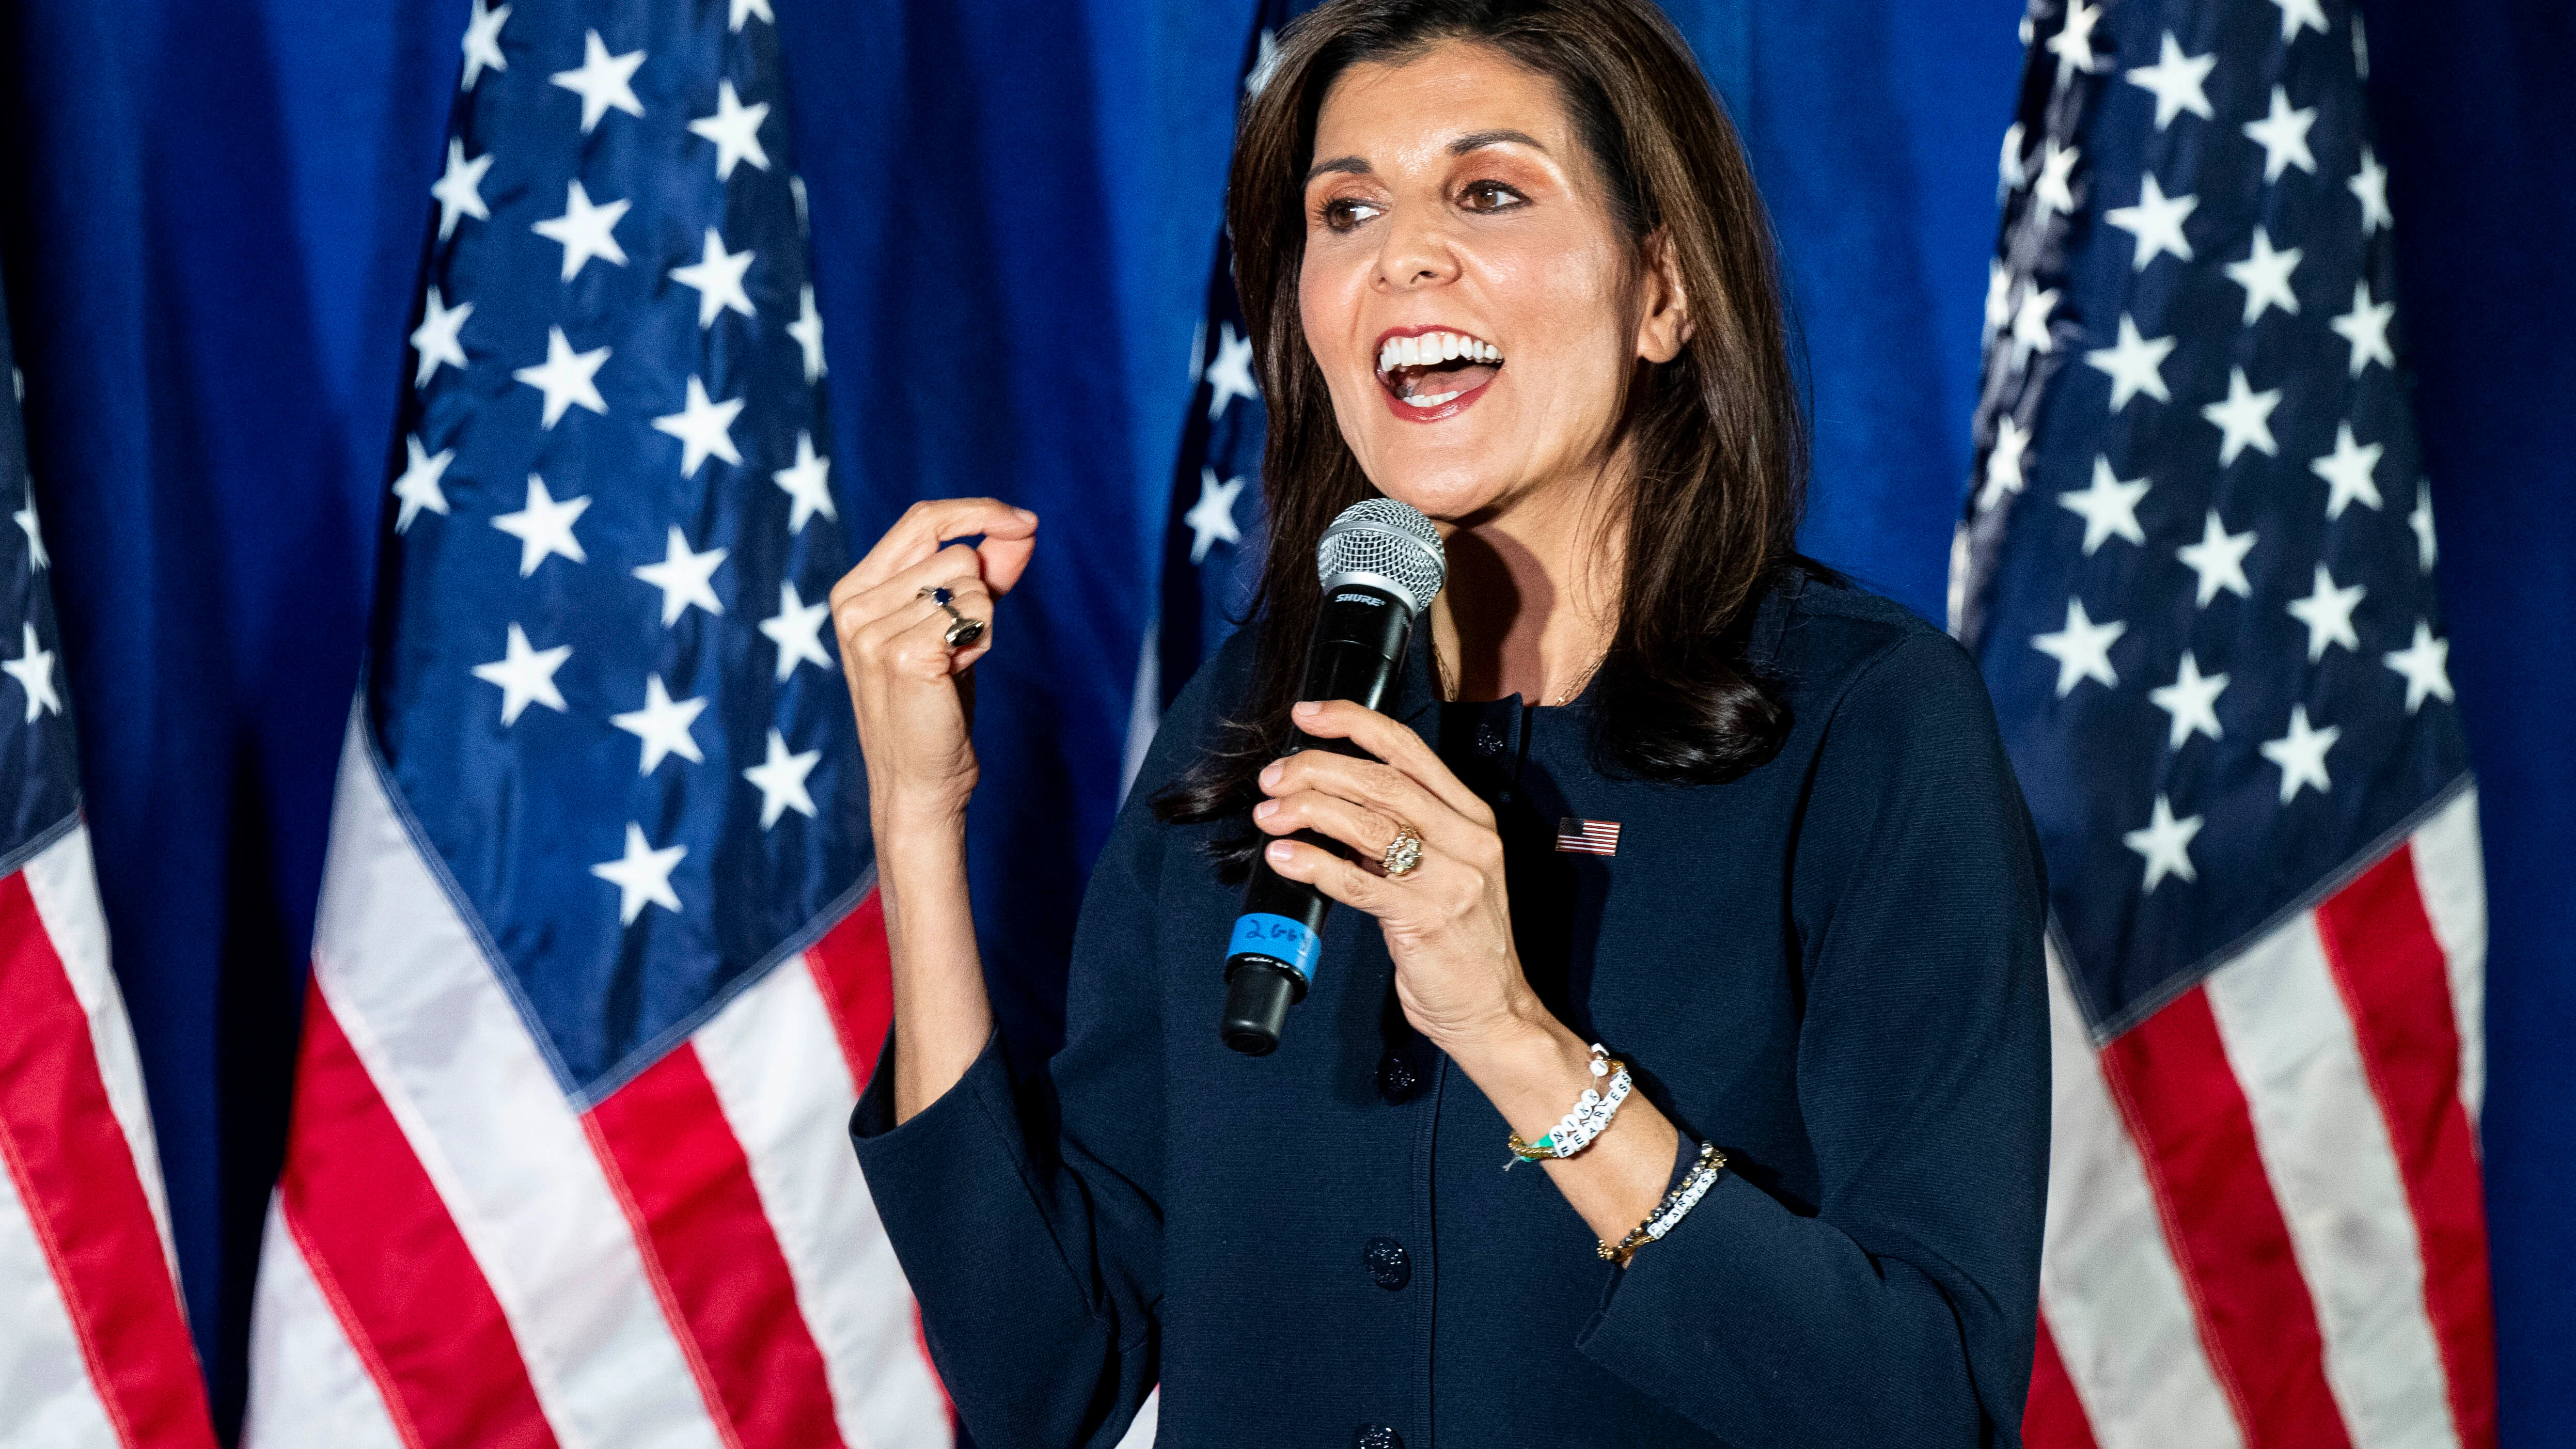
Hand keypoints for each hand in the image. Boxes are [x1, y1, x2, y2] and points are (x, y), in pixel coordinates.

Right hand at [830, 498, 1036, 832]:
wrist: (920, 780)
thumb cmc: (935, 702)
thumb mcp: (956, 624)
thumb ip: (987, 572)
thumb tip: (1024, 526)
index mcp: (855, 589)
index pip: (921, 518)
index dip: (978, 511)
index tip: (1024, 522)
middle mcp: (855, 605)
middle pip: (955, 551)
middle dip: (980, 593)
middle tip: (958, 645)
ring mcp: (873, 631)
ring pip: (971, 583)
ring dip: (980, 623)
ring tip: (952, 664)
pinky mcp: (905, 655)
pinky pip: (977, 612)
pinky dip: (982, 640)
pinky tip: (956, 673)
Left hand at [1251, 698, 1540, 1051]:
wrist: (1493, 1009)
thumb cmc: (1460, 940)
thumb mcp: (1443, 871)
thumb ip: (1400, 834)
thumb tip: (1330, 802)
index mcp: (1472, 817)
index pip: (1409, 750)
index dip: (1353, 723)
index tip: (1307, 715)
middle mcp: (1468, 840)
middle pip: (1382, 782)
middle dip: (1318, 769)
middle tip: (1274, 777)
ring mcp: (1452, 880)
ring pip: (1369, 824)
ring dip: (1308, 812)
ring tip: (1269, 814)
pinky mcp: (1427, 920)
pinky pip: (1359, 882)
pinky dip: (1315, 864)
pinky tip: (1284, 857)